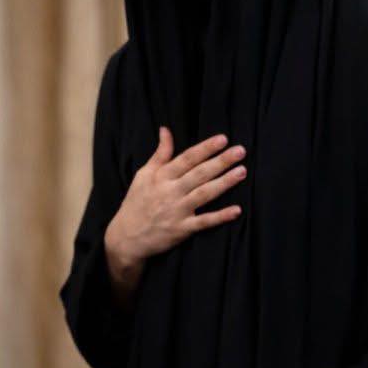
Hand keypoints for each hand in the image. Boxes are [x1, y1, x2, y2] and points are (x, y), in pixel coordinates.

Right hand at [105, 129, 245, 282]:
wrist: (126, 238)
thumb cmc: (136, 203)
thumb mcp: (143, 176)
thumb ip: (159, 154)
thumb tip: (165, 130)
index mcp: (161, 177)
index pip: (186, 158)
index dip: (205, 148)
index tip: (223, 139)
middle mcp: (170, 192)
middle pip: (199, 174)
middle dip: (221, 162)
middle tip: (241, 151)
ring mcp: (176, 211)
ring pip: (204, 194)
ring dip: (224, 183)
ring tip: (242, 172)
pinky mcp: (181, 230)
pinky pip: (204, 222)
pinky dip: (220, 217)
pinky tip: (236, 210)